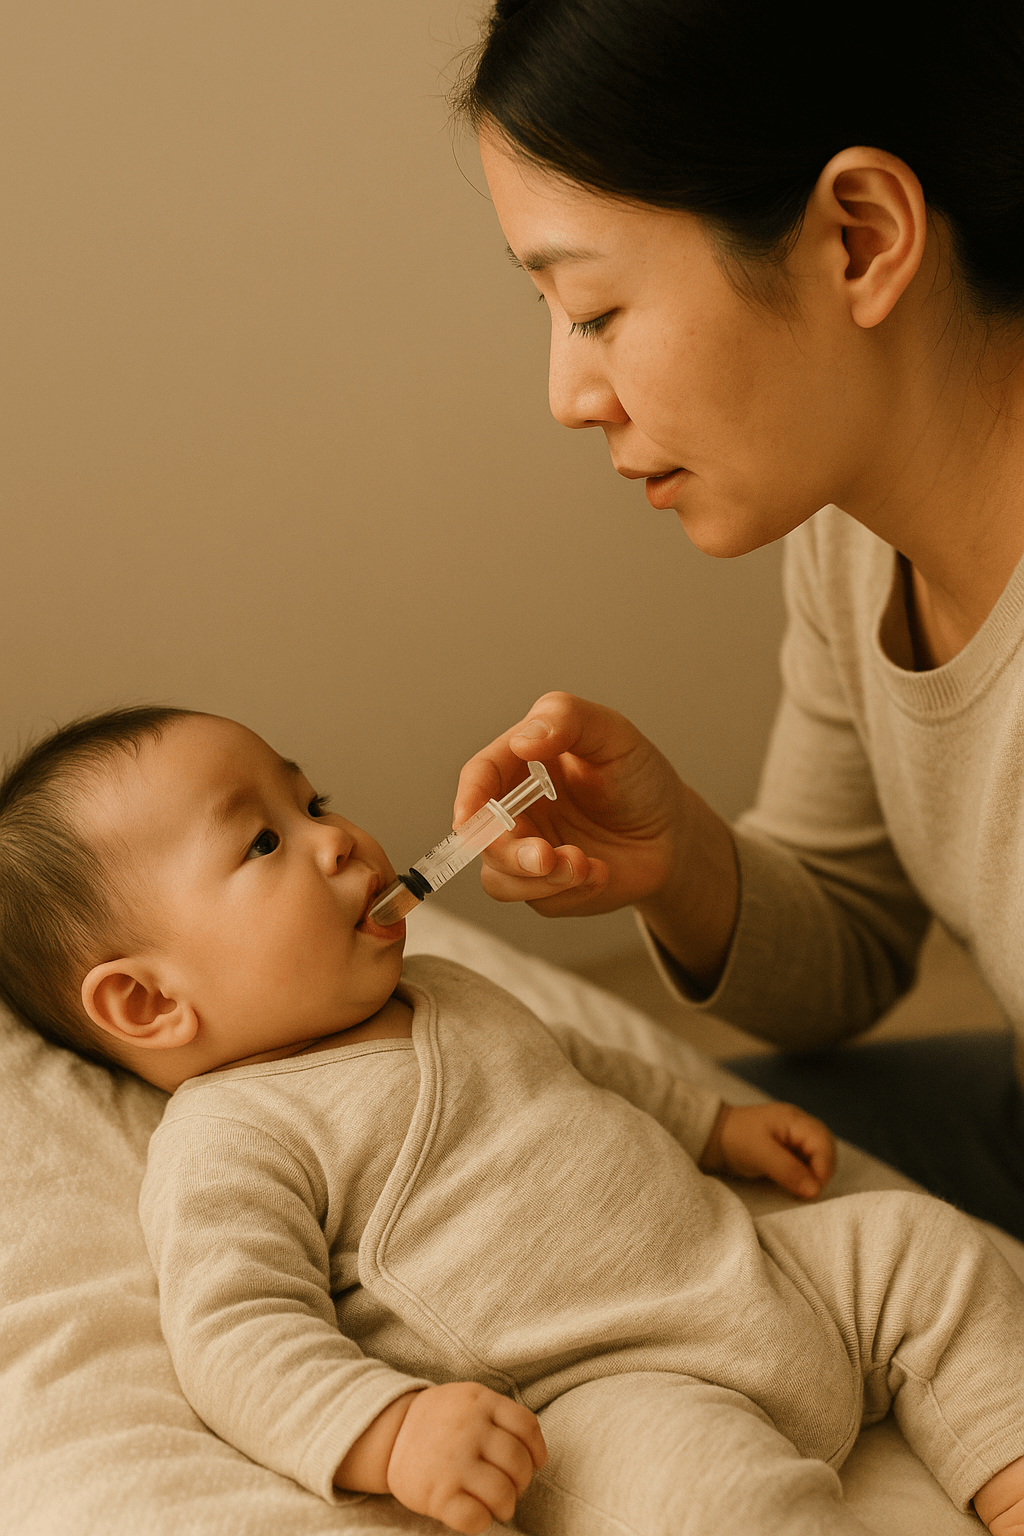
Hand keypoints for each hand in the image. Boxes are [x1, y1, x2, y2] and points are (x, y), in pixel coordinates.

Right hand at [386, 1381, 546, 1533]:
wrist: (389, 1435)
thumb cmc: (441, 1421)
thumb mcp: (469, 1400)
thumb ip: (500, 1416)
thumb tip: (535, 1454)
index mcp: (480, 1401)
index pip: (527, 1426)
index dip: (536, 1450)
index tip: (533, 1463)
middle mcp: (468, 1428)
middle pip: (518, 1463)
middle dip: (521, 1483)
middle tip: (510, 1487)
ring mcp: (452, 1461)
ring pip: (502, 1494)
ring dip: (506, 1506)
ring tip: (497, 1505)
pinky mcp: (437, 1493)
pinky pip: (476, 1518)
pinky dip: (482, 1521)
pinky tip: (475, 1514)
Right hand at [455, 692, 738, 986]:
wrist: (673, 833)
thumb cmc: (640, 778)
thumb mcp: (613, 735)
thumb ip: (569, 719)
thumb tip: (524, 739)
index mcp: (521, 764)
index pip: (479, 777)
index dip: (469, 798)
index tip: (471, 819)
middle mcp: (516, 808)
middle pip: (482, 836)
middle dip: (510, 852)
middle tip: (546, 857)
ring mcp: (528, 850)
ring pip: (500, 878)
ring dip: (539, 879)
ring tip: (584, 866)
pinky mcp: (546, 888)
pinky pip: (538, 900)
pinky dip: (569, 891)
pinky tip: (601, 872)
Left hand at [699, 1103, 835, 1199]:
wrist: (713, 1137)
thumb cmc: (735, 1138)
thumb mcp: (759, 1153)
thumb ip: (787, 1169)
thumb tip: (815, 1190)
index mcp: (796, 1120)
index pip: (824, 1143)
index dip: (823, 1168)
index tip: (812, 1191)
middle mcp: (801, 1127)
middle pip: (827, 1151)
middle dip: (821, 1173)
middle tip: (807, 1193)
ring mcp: (797, 1138)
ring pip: (820, 1159)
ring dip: (814, 1176)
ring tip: (800, 1190)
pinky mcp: (791, 1151)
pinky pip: (808, 1165)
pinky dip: (806, 1177)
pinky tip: (795, 1186)